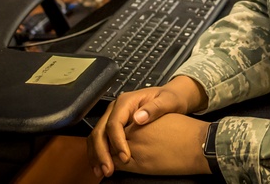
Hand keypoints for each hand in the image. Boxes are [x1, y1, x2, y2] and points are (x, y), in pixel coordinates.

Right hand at [87, 76, 207, 177]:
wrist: (172, 97)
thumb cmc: (171, 99)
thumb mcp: (168, 101)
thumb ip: (155, 108)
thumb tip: (138, 118)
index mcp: (126, 102)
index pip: (114, 123)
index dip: (117, 142)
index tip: (125, 158)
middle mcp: (115, 108)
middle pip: (101, 131)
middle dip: (102, 152)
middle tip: (108, 170)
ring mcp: (113, 116)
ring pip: (97, 136)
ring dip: (97, 155)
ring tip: (102, 172)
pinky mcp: (114, 125)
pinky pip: (102, 139)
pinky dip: (99, 153)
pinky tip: (102, 166)